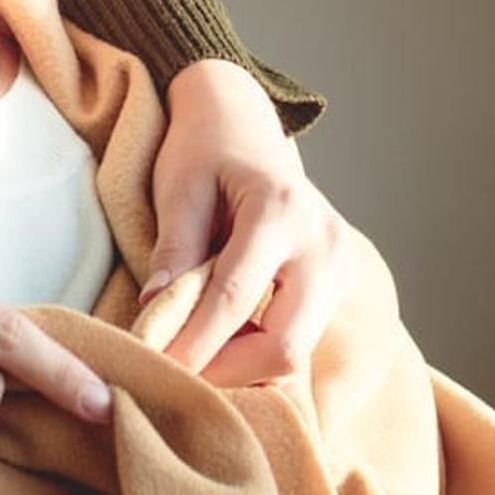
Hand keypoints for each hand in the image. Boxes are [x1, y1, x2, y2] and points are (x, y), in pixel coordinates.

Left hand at [145, 60, 351, 384]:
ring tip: (196, 345)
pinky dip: (258, 351)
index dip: (193, 345)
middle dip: (227, 371)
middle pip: (285, 346)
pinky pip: (302, 339)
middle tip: (176, 369)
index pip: (235, 300)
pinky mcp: (339, 283)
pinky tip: (225, 336)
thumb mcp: (179, 189)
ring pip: (296, 352)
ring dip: (242, 365)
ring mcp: (340, 267)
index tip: (155, 369)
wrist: (244, 123)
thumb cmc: (205, 151)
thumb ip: (173, 253)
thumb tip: (154, 319)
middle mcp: (323, 244)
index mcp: (281, 211)